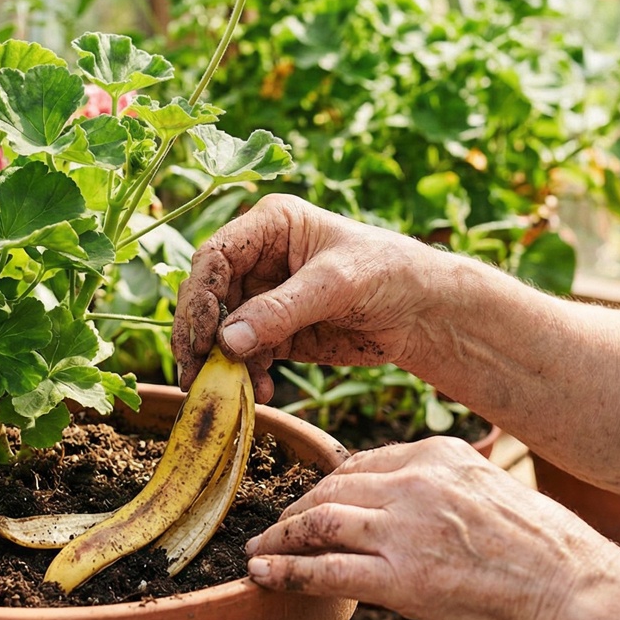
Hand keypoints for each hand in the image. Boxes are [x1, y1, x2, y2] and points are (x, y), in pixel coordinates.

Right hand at [173, 194, 440, 399]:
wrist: (422, 311)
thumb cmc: (387, 273)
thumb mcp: (336, 285)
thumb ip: (281, 310)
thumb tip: (226, 341)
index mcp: (270, 226)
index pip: (215, 257)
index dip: (201, 296)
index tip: (201, 337)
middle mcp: (259, 259)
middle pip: (209, 297)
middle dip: (200, 336)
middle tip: (196, 373)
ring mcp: (264, 298)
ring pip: (221, 332)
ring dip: (221, 364)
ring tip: (231, 391)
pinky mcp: (276, 333)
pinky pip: (246, 356)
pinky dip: (246, 376)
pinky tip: (261, 393)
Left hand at [242, 436, 619, 619]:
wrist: (570, 587)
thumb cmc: (540, 545)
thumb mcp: (486, 485)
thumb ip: (436, 483)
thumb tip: (397, 498)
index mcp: (435, 454)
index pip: (360, 461)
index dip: (327, 483)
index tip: (312, 500)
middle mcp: (414, 483)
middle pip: (330, 487)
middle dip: (295, 508)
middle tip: (276, 525)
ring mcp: (404, 530)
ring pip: (317, 522)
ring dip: (280, 538)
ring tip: (260, 549)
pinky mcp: (400, 578)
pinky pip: (324, 571)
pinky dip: (285, 572)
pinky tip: (264, 574)